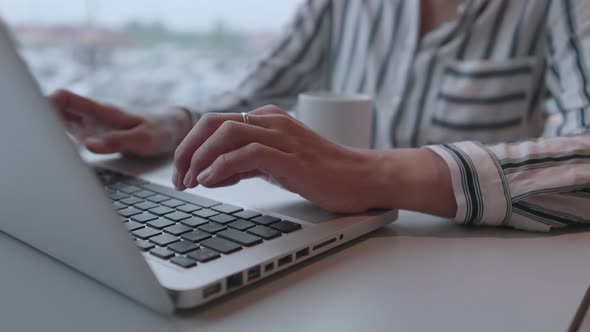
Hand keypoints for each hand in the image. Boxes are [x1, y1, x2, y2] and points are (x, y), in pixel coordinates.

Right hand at [50, 89, 192, 156]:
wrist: (171, 130)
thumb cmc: (159, 132)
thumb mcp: (142, 139)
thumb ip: (117, 141)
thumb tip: (89, 145)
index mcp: (103, 111)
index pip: (66, 98)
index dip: (47, 102)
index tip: (38, 116)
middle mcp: (94, 115)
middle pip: (58, 107)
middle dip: (44, 116)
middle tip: (40, 134)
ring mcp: (93, 124)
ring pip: (63, 119)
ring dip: (51, 127)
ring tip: (46, 143)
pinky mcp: (96, 134)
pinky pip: (73, 132)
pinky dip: (62, 137)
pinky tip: (59, 148)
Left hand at [172, 105, 382, 212]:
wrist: (361, 178)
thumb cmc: (321, 173)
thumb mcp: (276, 163)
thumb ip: (246, 162)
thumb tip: (213, 172)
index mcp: (266, 119)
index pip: (214, 123)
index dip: (191, 147)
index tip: (182, 173)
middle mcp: (270, 121)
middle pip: (212, 122)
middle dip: (187, 149)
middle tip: (178, 178)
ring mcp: (281, 136)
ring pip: (225, 133)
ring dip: (199, 158)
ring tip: (191, 182)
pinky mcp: (290, 156)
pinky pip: (246, 153)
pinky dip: (221, 166)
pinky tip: (211, 182)